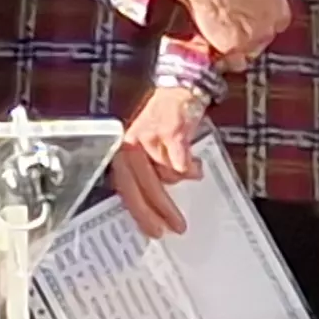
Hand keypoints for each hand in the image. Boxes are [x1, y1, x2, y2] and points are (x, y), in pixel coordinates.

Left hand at [109, 85, 209, 237]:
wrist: (178, 88)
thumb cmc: (164, 121)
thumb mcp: (149, 149)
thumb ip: (150, 173)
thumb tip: (156, 205)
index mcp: (123, 152)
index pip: (125, 188)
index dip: (138, 212)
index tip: (153, 231)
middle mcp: (131, 145)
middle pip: (144, 188)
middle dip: (161, 210)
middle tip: (176, 227)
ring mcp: (150, 139)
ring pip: (167, 177)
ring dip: (180, 178)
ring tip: (189, 171)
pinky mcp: (170, 133)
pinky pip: (182, 164)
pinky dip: (191, 168)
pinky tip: (195, 167)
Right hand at [162, 0, 318, 65]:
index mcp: (280, 12)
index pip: (278, 23)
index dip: (263, 13)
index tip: (251, 6)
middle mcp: (268, 29)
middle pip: (263, 38)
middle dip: (253, 28)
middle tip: (236, 14)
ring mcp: (248, 41)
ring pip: (249, 51)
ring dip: (240, 43)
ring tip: (226, 27)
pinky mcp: (229, 48)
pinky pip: (233, 61)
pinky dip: (227, 55)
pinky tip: (219, 41)